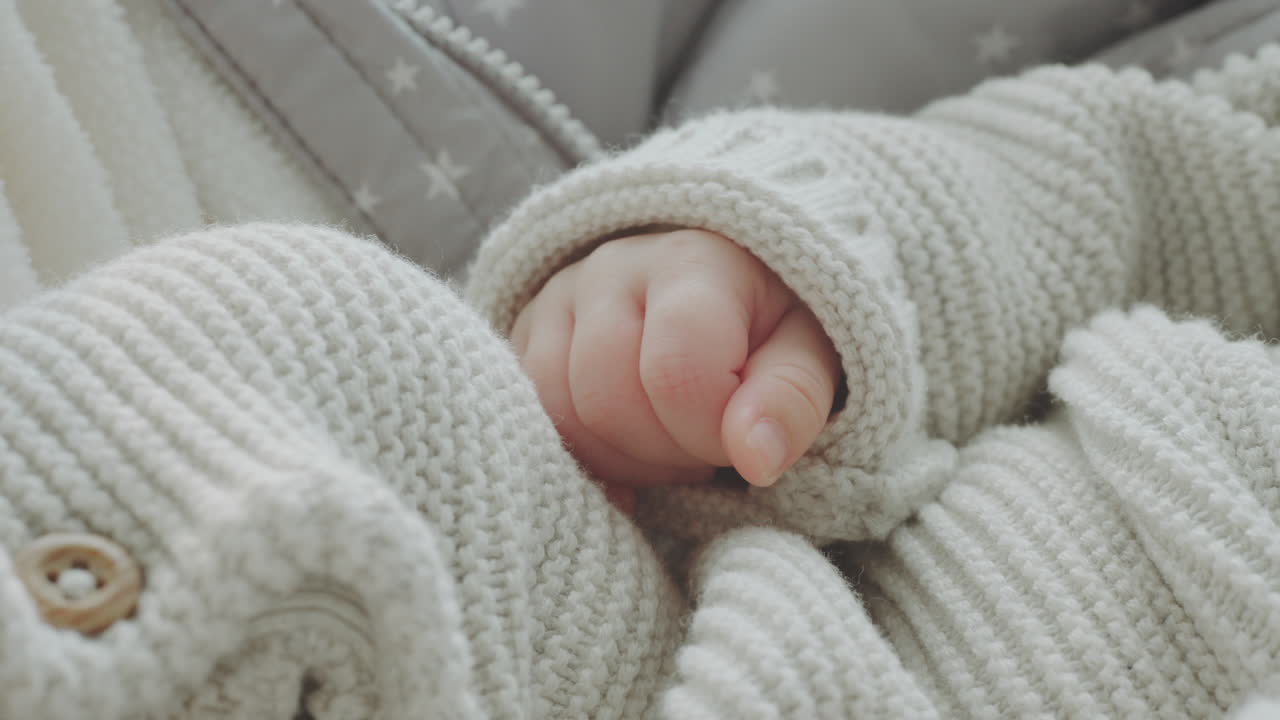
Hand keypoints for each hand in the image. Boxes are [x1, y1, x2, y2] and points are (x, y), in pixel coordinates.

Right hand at [510, 229, 841, 510]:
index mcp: (692, 261)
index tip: (742, 438)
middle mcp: (611, 266)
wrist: (724, 287)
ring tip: (672, 444)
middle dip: (666, 452)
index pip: (676, 376)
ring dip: (624, 459)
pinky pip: (531, 418)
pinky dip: (583, 456)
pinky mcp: (525, 333)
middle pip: (607, 401)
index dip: (710, 434)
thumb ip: (794, 400)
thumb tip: (757, 458)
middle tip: (707, 447)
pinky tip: (629, 452)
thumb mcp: (811, 355)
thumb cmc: (772, 327)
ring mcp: (558, 298)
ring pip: (560, 416)